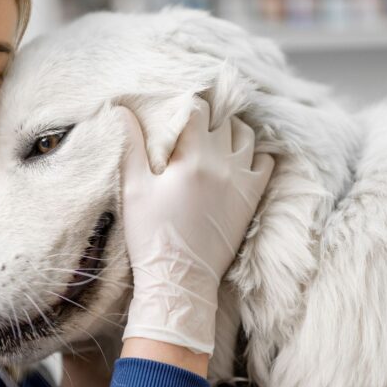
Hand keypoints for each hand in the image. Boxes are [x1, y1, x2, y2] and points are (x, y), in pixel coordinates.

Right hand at [119, 102, 273, 355]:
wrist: (180, 280)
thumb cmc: (151, 236)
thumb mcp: (133, 189)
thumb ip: (130, 146)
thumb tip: (121, 110)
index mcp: (194, 157)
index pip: (196, 110)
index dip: (183, 106)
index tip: (172, 112)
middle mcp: (224, 164)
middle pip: (223, 119)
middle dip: (206, 117)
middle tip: (189, 126)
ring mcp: (242, 181)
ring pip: (247, 136)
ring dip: (231, 131)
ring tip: (212, 139)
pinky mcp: (252, 199)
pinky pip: (266, 163)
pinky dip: (254, 155)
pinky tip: (235, 160)